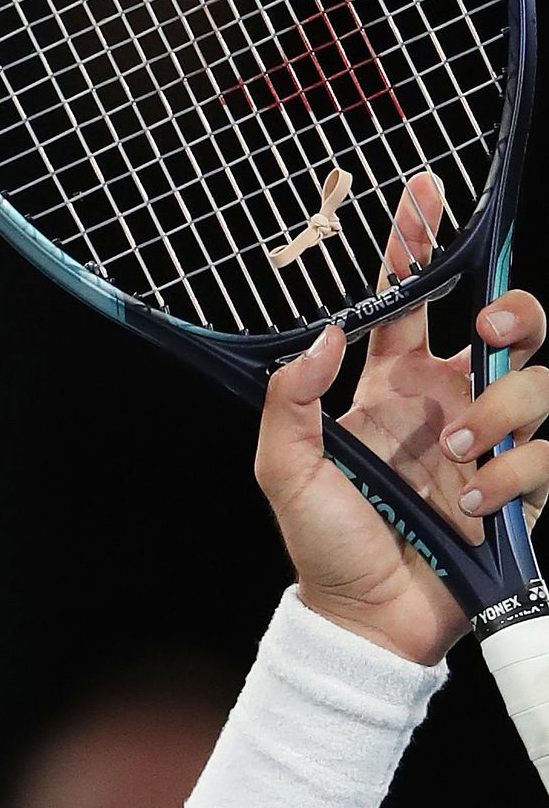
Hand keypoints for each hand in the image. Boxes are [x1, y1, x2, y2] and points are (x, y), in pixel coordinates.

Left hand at [254, 172, 548, 663]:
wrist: (365, 618)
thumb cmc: (325, 542)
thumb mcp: (285, 468)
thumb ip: (291, 398)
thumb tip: (325, 335)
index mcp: (391, 387)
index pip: (411, 302)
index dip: (418, 247)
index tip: (422, 190)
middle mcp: (449, 402)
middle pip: (510, 324)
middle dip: (514, 313)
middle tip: (488, 330)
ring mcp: (492, 441)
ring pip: (538, 381)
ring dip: (502, 412)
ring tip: (457, 457)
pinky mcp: (524, 487)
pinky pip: (546, 453)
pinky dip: (511, 475)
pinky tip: (472, 504)